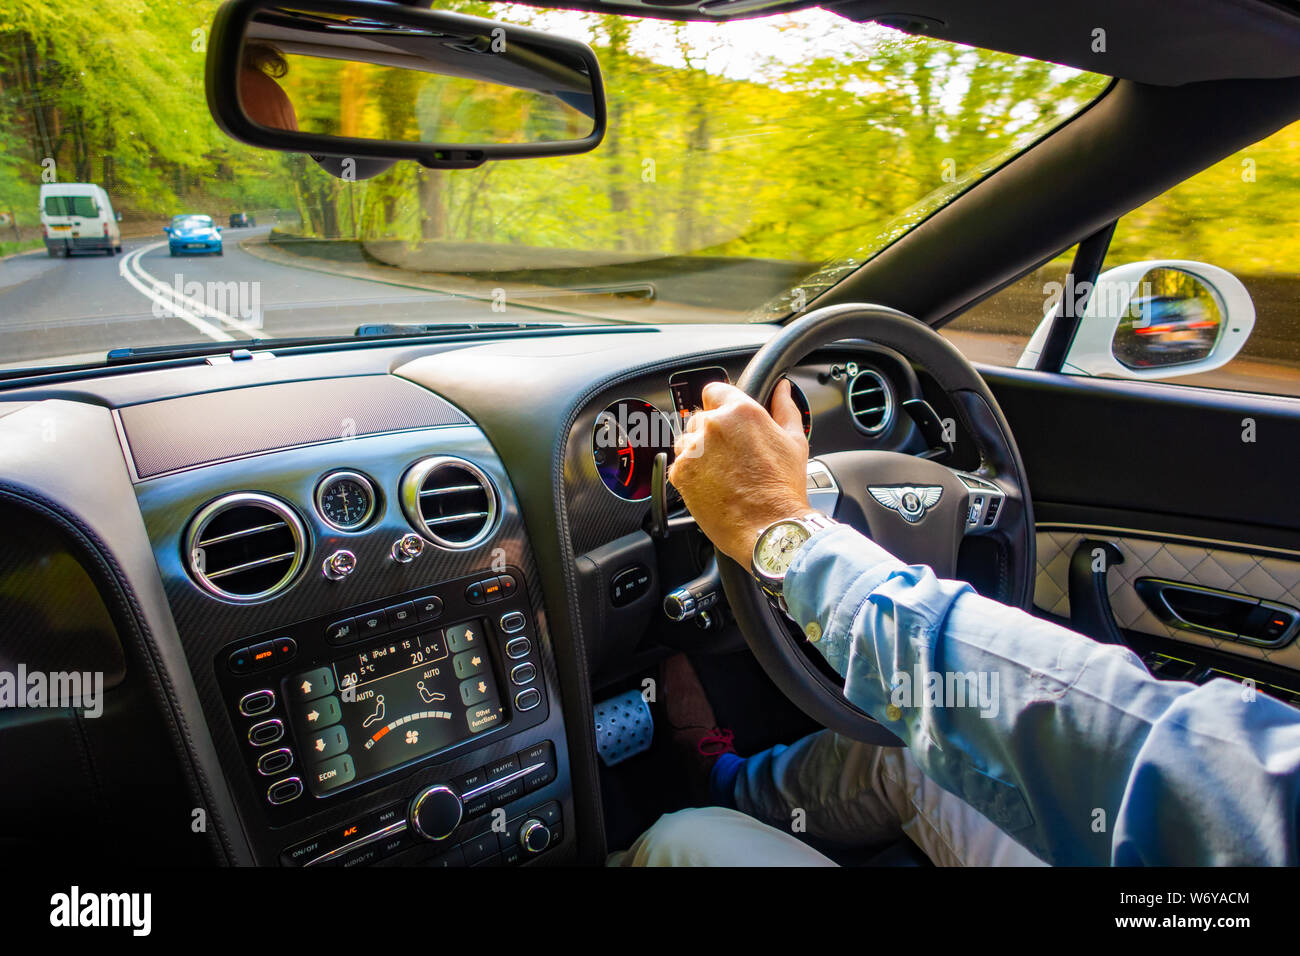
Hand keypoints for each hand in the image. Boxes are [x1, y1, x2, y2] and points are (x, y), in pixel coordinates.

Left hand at [668, 379, 811, 565]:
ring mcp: (693, 450)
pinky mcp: (680, 473)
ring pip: (688, 442)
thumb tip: (781, 390)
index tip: (728, 421)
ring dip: (700, 453)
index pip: (714, 390)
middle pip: (701, 418)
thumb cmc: (782, 489)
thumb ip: (784, 408)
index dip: (721, 405)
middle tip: (733, 456)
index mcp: (740, 412)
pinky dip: (692, 474)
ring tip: (724, 474)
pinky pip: (680, 465)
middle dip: (713, 433)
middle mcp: (712, 426)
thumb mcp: (793, 441)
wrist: (767, 528)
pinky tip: (714, 486)